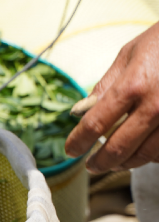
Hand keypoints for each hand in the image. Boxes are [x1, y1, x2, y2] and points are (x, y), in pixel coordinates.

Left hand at [65, 21, 158, 172]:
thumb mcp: (128, 56)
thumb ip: (105, 86)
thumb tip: (81, 111)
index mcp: (132, 86)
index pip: (95, 124)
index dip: (79, 141)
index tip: (71, 150)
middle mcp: (155, 106)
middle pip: (119, 148)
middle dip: (100, 162)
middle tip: (91, 165)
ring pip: (145, 155)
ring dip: (125, 163)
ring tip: (114, 163)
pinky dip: (151, 156)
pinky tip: (141, 152)